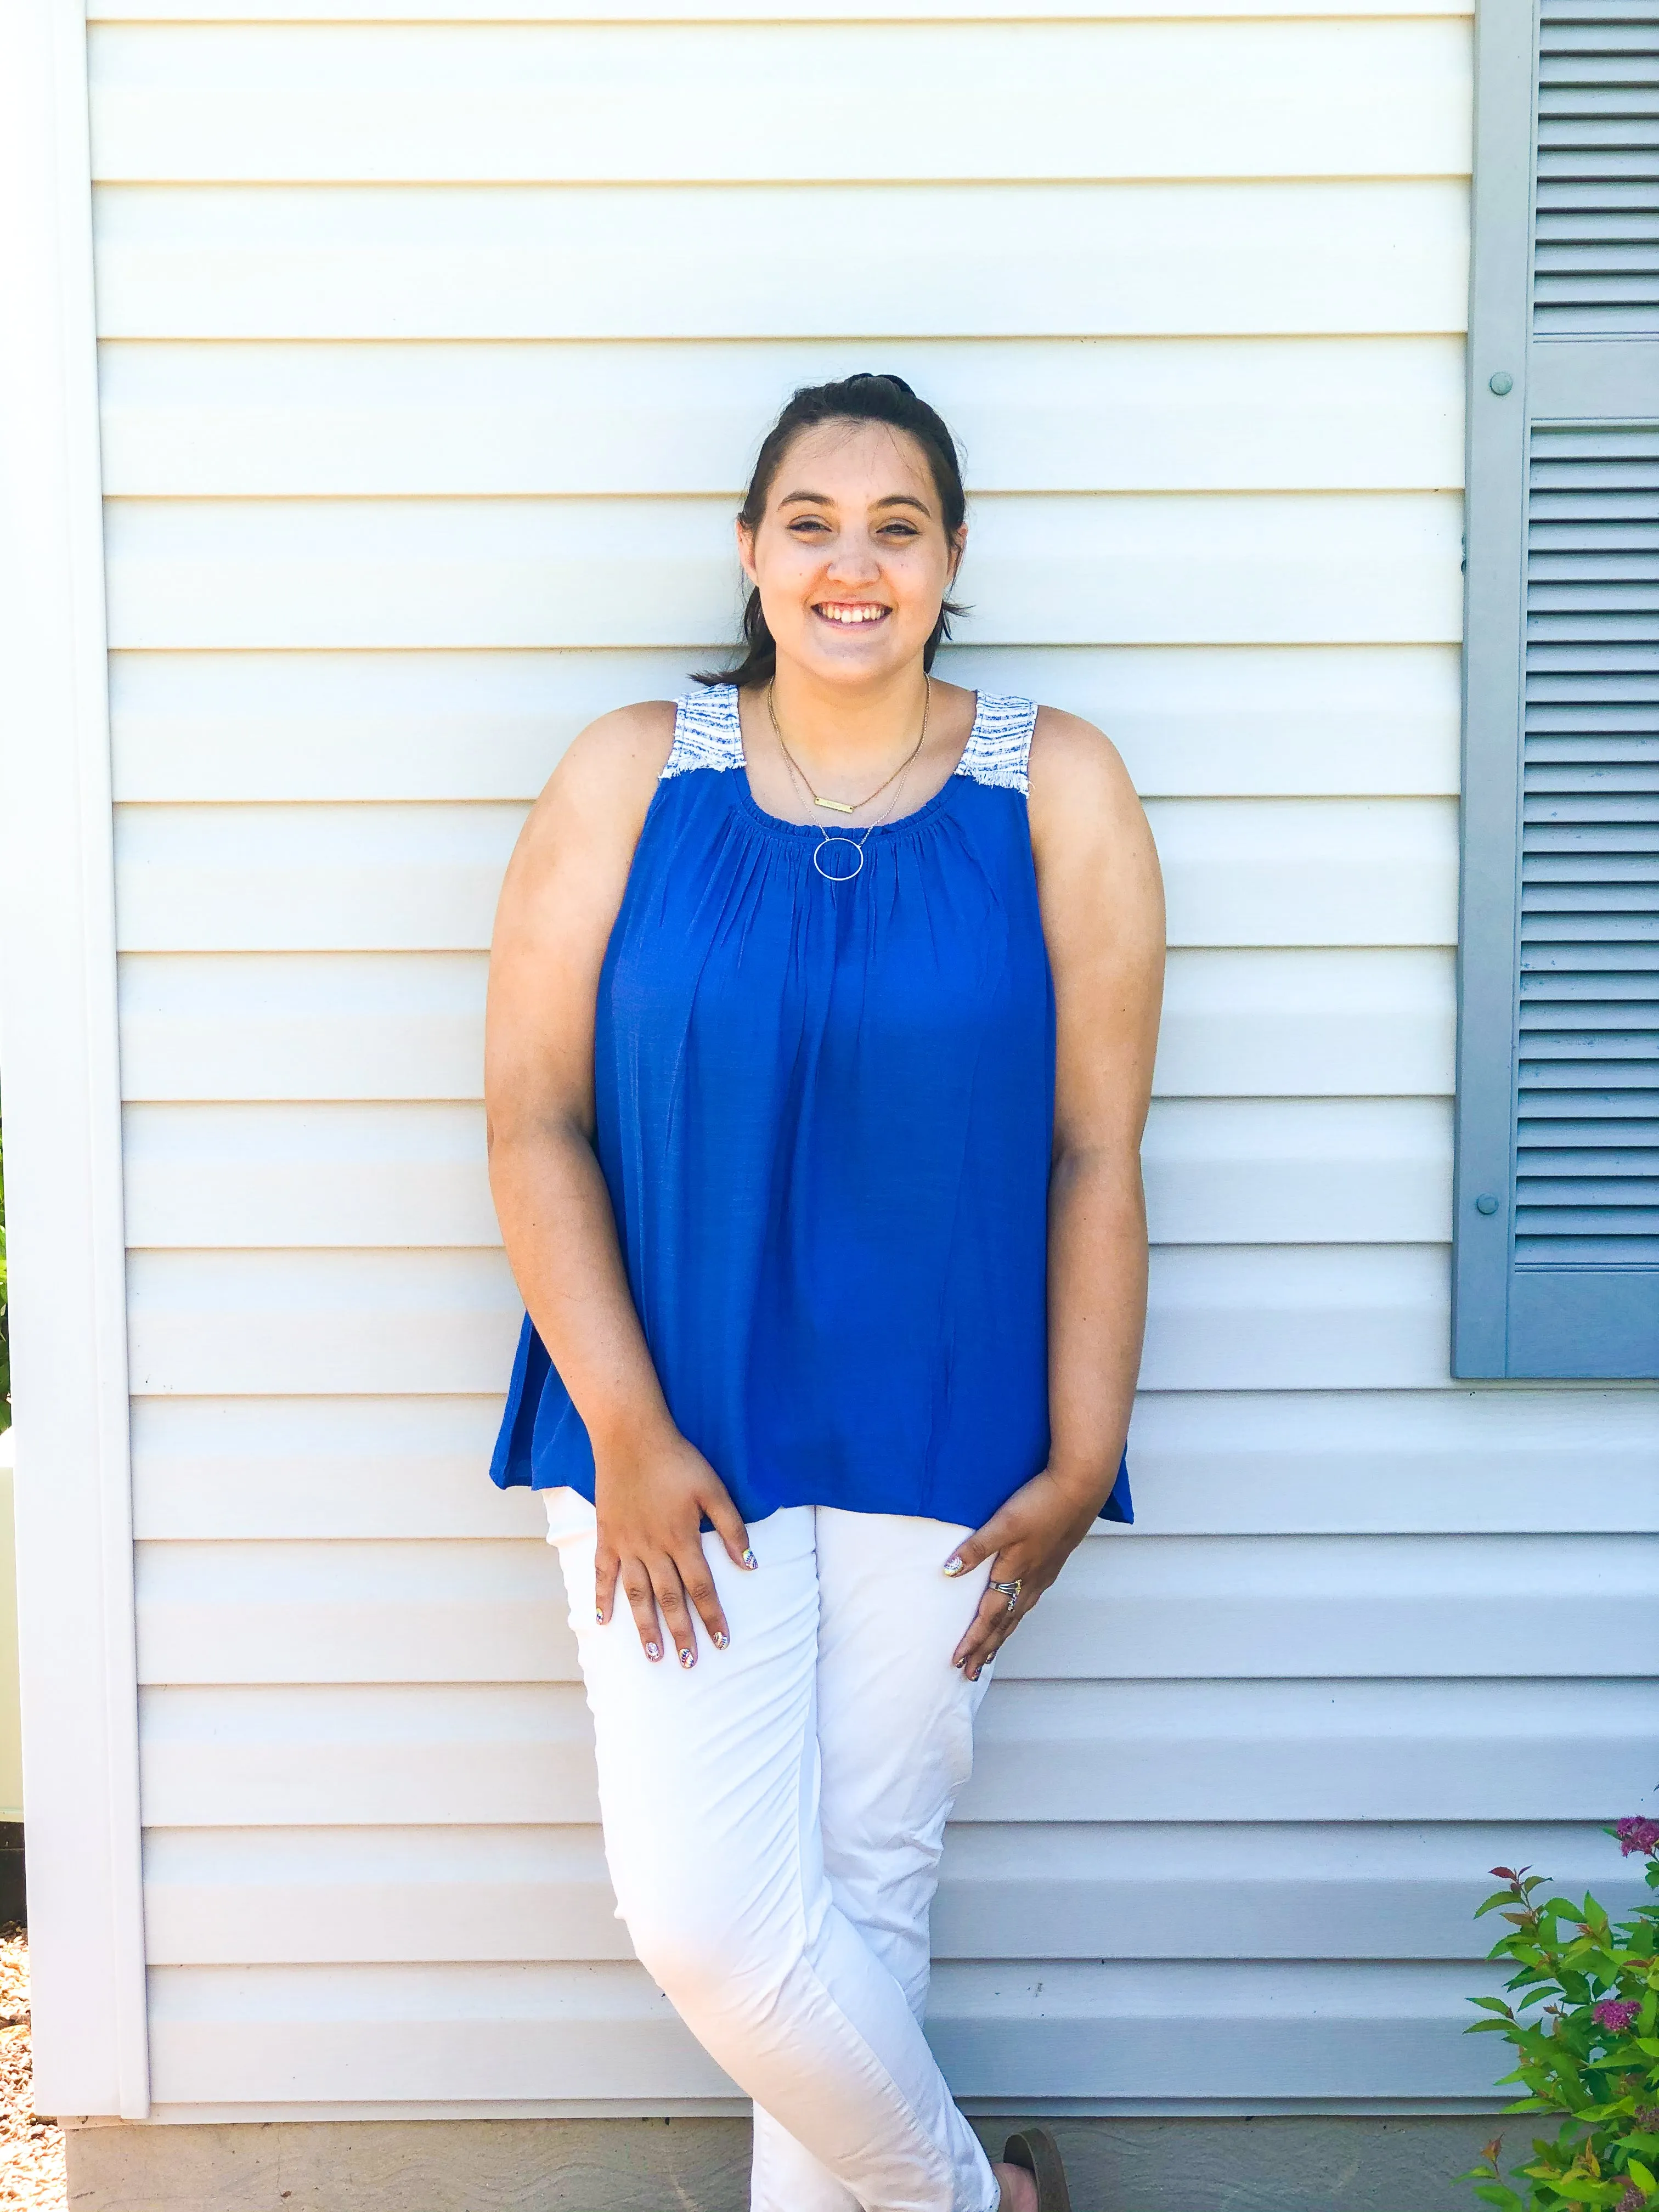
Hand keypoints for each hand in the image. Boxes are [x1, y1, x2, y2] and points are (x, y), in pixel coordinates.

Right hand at [594, 1420, 752, 1668]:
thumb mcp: (714, 1489)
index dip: (713, 1617)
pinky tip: (601, 1620)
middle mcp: (653, 1548)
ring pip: (637, 1594)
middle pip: (669, 1599)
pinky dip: (601, 1597)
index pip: (702, 1588)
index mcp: (683, 1538)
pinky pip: (602, 1573)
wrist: (632, 1436)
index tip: (722, 1643)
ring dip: (645, 1627)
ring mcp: (627, 1544)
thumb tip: (751, 1564)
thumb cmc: (678, 1460)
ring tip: (654, 1654)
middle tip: (688, 1663)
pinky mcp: (607, 1535)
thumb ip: (732, 1528)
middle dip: (681, 1633)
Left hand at [945, 1466, 1106, 1679]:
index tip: (958, 1662)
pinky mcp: (1050, 1564)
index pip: (988, 1617)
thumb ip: (976, 1547)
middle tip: (970, 1673)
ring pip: (1017, 1616)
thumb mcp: (1003, 1523)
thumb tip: (948, 1571)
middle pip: (1003, 1625)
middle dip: (985, 1650)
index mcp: (1015, 1573)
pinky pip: (1029, 1602)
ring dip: (1001, 1637)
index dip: (973, 1641)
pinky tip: (1015, 1613)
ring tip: (989, 1655)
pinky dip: (1016, 1617)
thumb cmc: (1041, 1504)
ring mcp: (1042, 1574)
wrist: (1079, 1489)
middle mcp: (1030, 1581)